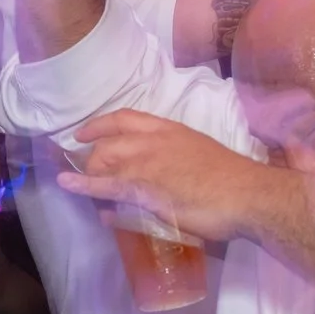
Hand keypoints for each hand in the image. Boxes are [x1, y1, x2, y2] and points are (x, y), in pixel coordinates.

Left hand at [58, 109, 285, 242]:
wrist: (248, 195)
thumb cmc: (233, 181)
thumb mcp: (200, 159)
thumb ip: (176, 164)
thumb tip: (162, 178)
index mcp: (171, 130)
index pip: (126, 118)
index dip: (100, 124)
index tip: (84, 132)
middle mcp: (154, 141)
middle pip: (109, 142)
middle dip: (93, 156)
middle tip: (87, 171)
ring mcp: (147, 163)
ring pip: (104, 162)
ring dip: (88, 174)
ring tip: (79, 183)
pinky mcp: (143, 188)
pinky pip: (105, 186)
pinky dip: (83, 185)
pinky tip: (67, 185)